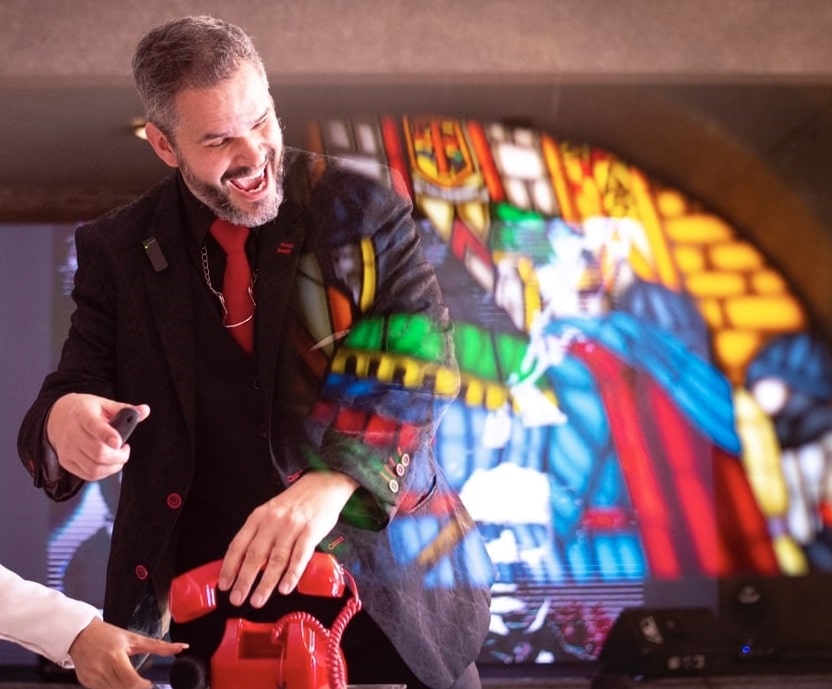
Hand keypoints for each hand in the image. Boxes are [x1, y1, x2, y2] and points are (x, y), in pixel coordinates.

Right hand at [46, 393, 149, 480]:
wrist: (57, 417)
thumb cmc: (84, 410)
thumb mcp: (103, 404)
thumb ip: (124, 409)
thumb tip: (144, 411)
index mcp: (82, 414)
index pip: (94, 426)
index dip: (107, 435)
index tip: (119, 442)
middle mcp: (72, 433)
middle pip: (97, 452)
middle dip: (119, 456)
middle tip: (125, 449)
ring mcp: (67, 450)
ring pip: (94, 468)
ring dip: (113, 466)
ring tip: (118, 456)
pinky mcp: (66, 462)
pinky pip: (88, 475)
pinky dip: (104, 472)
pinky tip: (108, 463)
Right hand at [69, 618, 186, 688]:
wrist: (79, 634)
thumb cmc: (108, 634)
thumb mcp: (134, 638)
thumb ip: (158, 646)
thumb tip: (182, 647)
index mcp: (115, 657)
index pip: (131, 682)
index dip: (143, 686)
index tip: (149, 683)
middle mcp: (102, 669)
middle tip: (143, 684)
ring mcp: (91, 678)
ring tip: (131, 681)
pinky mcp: (85, 682)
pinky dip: (113, 688)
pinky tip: (117, 682)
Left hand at [218, 470, 357, 607]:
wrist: (323, 485)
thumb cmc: (295, 503)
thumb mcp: (271, 512)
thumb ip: (259, 534)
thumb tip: (245, 565)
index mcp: (259, 517)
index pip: (239, 544)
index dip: (230, 566)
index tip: (225, 584)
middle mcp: (273, 522)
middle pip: (255, 555)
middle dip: (244, 580)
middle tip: (237, 599)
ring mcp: (292, 527)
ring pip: (276, 559)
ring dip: (266, 583)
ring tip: (258, 600)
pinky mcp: (311, 532)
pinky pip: (300, 556)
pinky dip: (291, 574)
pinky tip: (285, 587)